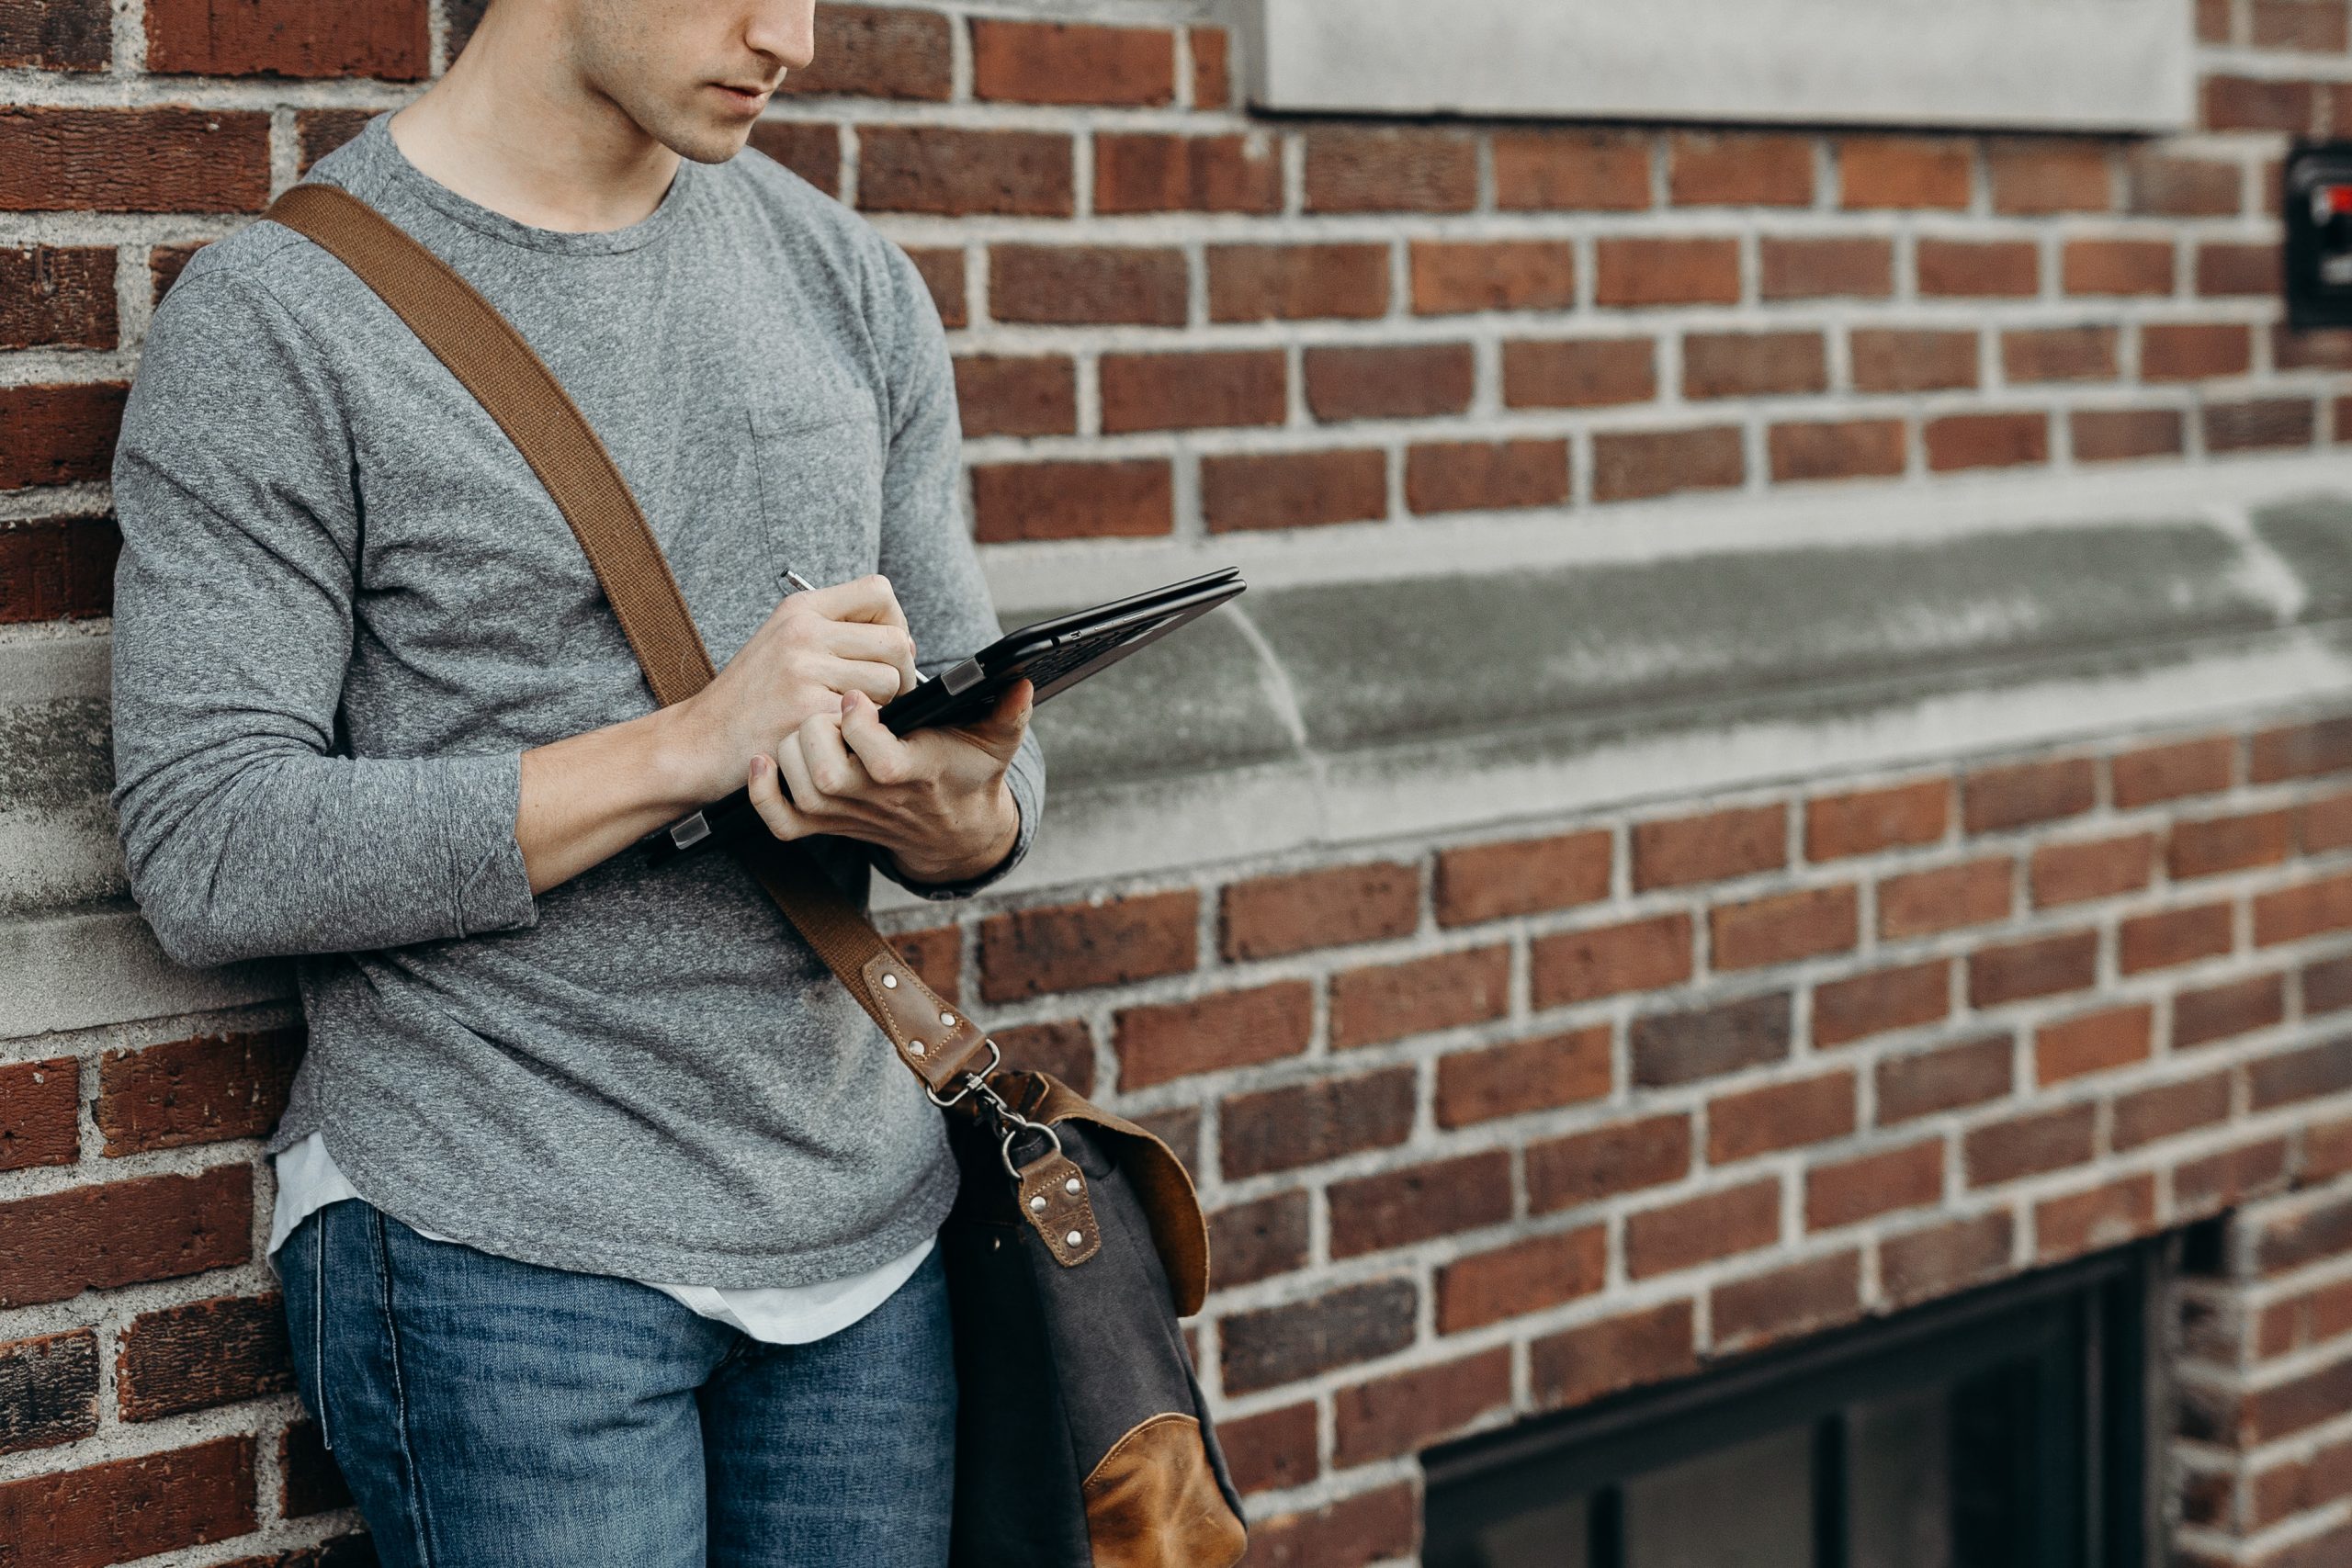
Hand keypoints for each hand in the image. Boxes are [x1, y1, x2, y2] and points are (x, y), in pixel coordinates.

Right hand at [666, 574, 922, 799]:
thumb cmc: (751, 698)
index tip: (883, 653)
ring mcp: (804, 671)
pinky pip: (868, 717)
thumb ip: (838, 633)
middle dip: (901, 674)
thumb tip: (907, 642)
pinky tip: (837, 737)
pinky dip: (862, 732)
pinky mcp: (807, 711)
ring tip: (852, 717)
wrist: (700, 741)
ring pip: (890, 682)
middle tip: (881, 696)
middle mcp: (802, 632)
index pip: (879, 591)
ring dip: (883, 706)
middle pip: (896, 641)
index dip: (895, 622)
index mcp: (801, 609)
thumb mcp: (784, 643)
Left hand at [745, 678, 1032, 884]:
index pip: (879, 762)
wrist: (951, 828)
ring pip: (801, 790)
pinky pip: (782, 822)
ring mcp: (847, 814)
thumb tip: (1022, 681)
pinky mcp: (826, 824)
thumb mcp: (996, 740)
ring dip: (791, 752)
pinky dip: (763, 794)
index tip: (860, 694)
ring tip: (809, 722)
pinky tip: (764, 760)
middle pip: (827, 777)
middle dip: (818, 732)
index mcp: (916, 773)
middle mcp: (877, 799)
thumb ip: (1009, 712)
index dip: (861, 726)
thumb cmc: (968, 771)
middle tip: (828, 707)